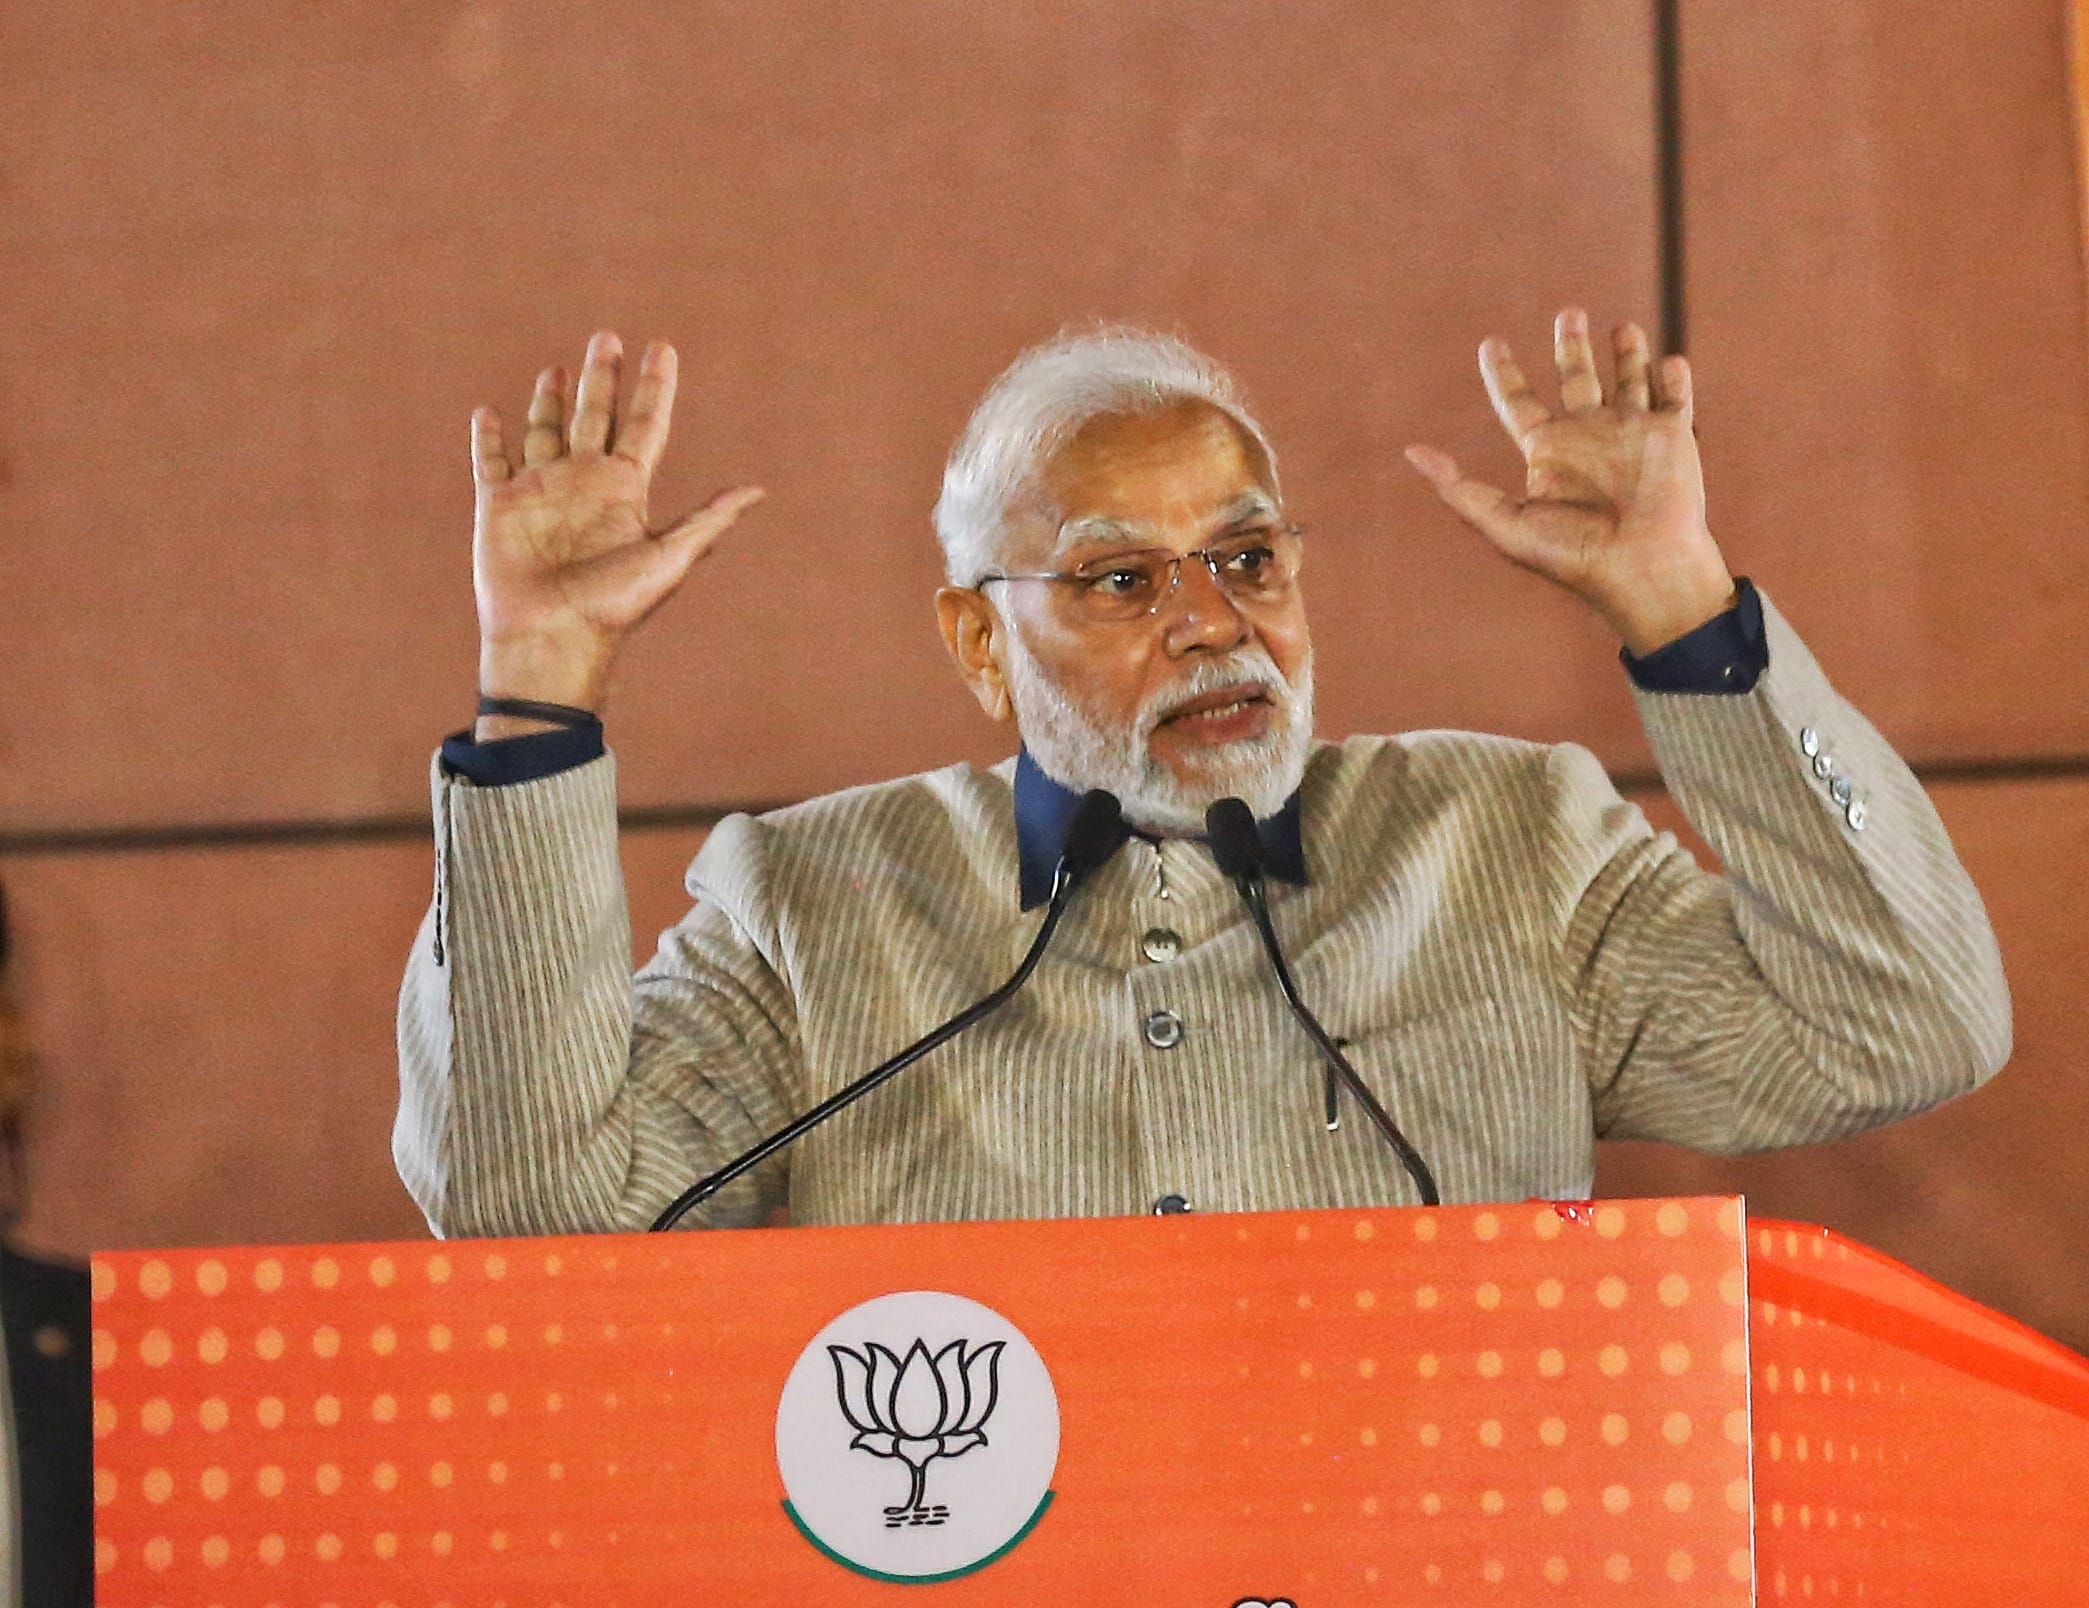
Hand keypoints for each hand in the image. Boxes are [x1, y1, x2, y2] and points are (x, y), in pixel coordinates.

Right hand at [470, 330, 763, 735]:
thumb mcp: (669, 559)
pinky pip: (491, 461)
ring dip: (549, 401)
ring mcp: (541, 491)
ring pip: (545, 432)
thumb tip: (758, 491)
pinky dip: (488, 437)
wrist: (553, 638)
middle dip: (601, 378)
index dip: (654, 387)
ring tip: (557, 367)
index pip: (644, 425)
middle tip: (608, 338)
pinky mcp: (499, 505)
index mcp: (625, 490)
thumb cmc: (614, 606)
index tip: (662, 347)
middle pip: (595, 416)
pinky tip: (488, 412)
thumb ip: (709, 521)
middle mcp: (584, 483)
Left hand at [1403, 308, 1733, 655]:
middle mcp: (1588, 437)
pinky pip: (1674, 396)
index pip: (1518, 402)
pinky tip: (1668, 361)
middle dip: (1571, 345)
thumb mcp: (1505, 524)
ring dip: (1626, 353)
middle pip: (1575, 378)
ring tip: (1622, 327)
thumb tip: (1412, 453)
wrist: (1640, 569)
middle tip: (1569, 312)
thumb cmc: (1573, 555)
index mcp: (1548, 453)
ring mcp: (1631, 433)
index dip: (1501, 372)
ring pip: (1628, 379)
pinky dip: (1672, 376)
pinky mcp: (1672, 435)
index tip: (1489, 343)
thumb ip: (1459, 490)